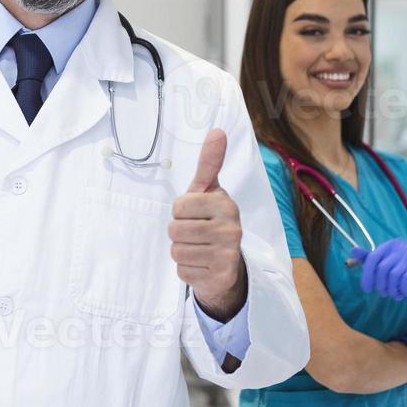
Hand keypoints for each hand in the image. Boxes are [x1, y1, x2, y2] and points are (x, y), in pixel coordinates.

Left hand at [169, 129, 246, 317]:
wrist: (226, 265)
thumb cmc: (210, 220)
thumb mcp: (207, 192)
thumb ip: (209, 163)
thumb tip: (218, 131)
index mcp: (225, 204)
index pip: (179, 206)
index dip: (180, 212)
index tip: (195, 214)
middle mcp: (231, 228)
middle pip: (174, 229)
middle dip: (179, 233)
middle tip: (196, 234)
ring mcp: (228, 254)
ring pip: (176, 251)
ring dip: (182, 252)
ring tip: (198, 249)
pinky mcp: (221, 276)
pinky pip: (182, 271)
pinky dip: (187, 270)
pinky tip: (202, 265)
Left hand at [349, 239, 406, 320]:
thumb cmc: (403, 274)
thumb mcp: (385, 265)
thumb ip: (369, 259)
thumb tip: (352, 250)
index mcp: (390, 245)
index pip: (372, 258)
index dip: (367, 275)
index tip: (366, 289)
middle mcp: (402, 247)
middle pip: (382, 268)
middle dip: (380, 285)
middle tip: (384, 293)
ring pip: (393, 276)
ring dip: (392, 290)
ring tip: (395, 294)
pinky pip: (405, 281)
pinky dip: (403, 290)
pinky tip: (406, 292)